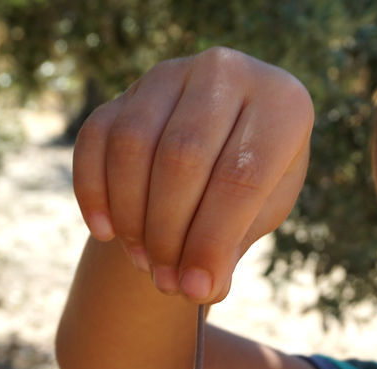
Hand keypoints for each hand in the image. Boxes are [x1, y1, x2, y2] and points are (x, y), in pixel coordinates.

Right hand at [72, 47, 312, 301]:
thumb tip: (199, 288)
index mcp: (283, 103)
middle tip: (168, 282)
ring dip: (132, 216)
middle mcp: (227, 71)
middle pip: (182, 157)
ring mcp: (172, 73)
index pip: (241, 175)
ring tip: (146, 262)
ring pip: (133, 145)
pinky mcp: (128, 90)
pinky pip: (97, 139)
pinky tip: (106, 234)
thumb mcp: (264, 211)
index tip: (198, 290)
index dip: (214, 240)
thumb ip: (234, 245)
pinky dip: (93, 191)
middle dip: (169, 232)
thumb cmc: (256, 184)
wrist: (226, 141)